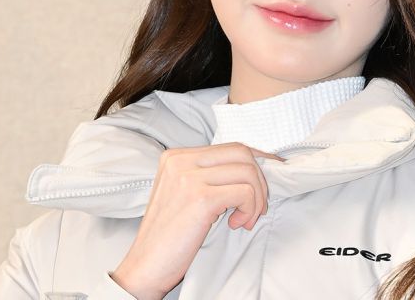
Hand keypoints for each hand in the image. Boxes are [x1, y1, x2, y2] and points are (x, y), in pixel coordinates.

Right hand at [110, 142, 284, 299]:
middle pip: (242, 153)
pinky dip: (250, 209)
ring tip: (244, 219)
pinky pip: (244, 192)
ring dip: (256, 199)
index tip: (269, 178)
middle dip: (260, 180)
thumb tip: (252, 170)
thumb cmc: (169, 236)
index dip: (257, 162)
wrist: (145, 267)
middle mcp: (180, 161)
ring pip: (247, 171)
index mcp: (176, 157)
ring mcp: (189, 177)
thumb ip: (209, 177)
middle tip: (256, 207)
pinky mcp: (200, 197)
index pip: (230, 148)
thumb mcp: (184, 194)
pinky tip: (237, 224)